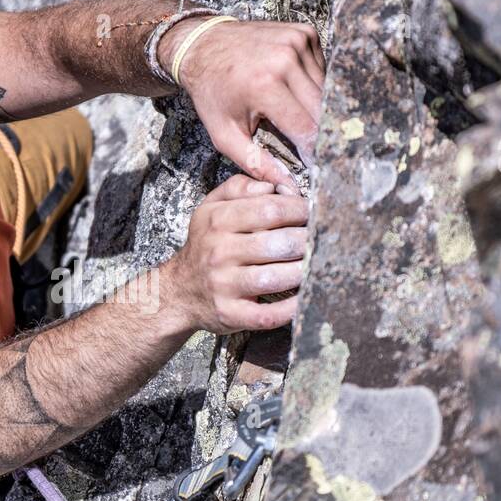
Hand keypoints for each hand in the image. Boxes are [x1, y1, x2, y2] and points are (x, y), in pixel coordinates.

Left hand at [162, 17, 324, 193]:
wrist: (203, 45)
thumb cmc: (213, 94)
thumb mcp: (224, 135)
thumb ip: (255, 163)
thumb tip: (287, 185)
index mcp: (264, 85)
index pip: (306, 128)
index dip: (314, 151)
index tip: (317, 166)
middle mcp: (285, 59)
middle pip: (322, 108)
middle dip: (321, 132)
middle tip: (318, 149)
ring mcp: (297, 41)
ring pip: (326, 88)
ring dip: (318, 107)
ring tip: (300, 118)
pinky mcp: (305, 32)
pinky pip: (323, 69)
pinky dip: (315, 84)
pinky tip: (295, 91)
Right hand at [165, 174, 307, 333]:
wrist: (177, 291)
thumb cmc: (205, 246)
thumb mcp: (211, 207)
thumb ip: (239, 187)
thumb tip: (275, 185)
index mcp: (218, 221)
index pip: (272, 209)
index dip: (301, 210)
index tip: (314, 213)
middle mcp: (220, 252)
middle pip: (279, 243)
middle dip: (308, 241)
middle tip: (322, 241)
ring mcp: (224, 285)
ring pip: (277, 278)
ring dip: (304, 272)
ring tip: (315, 265)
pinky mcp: (230, 314)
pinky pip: (267, 315)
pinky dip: (291, 309)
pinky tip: (303, 299)